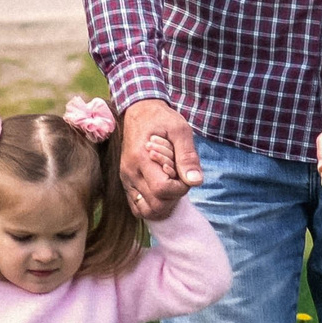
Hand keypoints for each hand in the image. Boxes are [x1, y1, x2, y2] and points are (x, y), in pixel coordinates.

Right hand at [121, 99, 203, 219]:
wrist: (139, 111)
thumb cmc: (162, 119)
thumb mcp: (180, 130)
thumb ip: (188, 156)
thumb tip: (196, 181)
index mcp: (141, 159)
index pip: (162, 190)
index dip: (180, 188)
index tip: (185, 173)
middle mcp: (130, 173)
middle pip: (155, 206)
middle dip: (174, 197)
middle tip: (179, 178)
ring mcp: (126, 180)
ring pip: (146, 211)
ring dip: (164, 204)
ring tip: (171, 184)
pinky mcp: (126, 183)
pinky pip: (137, 207)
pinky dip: (153, 204)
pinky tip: (163, 189)